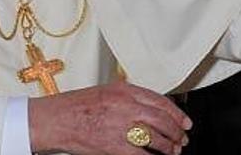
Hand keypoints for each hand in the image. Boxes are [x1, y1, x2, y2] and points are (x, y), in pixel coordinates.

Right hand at [29, 81, 191, 154]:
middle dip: (177, 132)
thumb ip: (131, 98)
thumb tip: (153, 109)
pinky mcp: (113, 146)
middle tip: (182, 139)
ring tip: (172, 150)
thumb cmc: (76, 106)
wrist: (55, 119)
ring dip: (168, 146)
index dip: (178, 114)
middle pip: (163, 120)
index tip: (185, 122)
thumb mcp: (107, 92)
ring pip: (156, 138)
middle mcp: (126, 106)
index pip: (161, 101)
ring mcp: (121, 127)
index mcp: (125, 91)